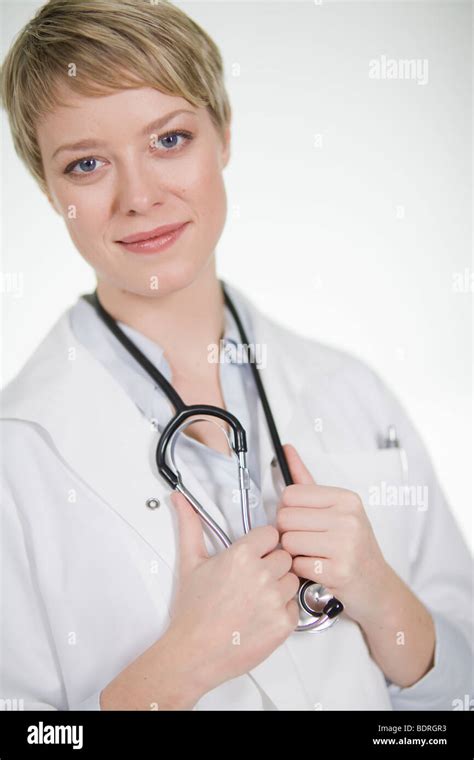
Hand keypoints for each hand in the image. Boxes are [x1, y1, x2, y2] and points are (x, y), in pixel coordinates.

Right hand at [167, 491, 299, 694]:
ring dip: (279, 586)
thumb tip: (180, 500)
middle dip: (271, 564)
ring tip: (255, 597)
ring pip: (292, 579)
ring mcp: (274, 600)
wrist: (194, 653)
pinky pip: (294, 605)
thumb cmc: (193, 612)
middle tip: (251, 579)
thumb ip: (190, 526)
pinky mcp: (283, 623)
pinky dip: (282, 609)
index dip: (262, 544)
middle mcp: (261, 576)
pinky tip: (261, 613)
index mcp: (241, 556)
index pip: (271, 534)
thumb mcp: (190, 563)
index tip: (253, 554)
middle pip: (284, 556)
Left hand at [276, 443, 393, 625]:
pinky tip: (316, 569)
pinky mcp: (339, 572)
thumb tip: (286, 449)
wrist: (377, 586)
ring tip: (311, 554)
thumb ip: (306, 480)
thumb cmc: (352, 545)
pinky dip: (301, 570)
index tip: (301, 520)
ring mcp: (345, 546)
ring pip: (288, 542)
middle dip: (288, 532)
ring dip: (293, 553)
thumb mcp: (335, 508)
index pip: (290, 494)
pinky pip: (297, 565)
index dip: (288, 510)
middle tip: (306, 541)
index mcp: (345, 499)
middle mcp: (348, 519)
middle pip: (285, 518)